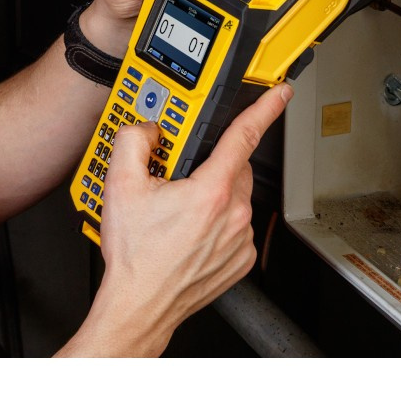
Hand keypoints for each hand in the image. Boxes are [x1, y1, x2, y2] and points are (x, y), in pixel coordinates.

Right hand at [76, 82, 291, 356]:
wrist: (139, 306)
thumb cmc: (135, 257)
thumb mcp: (120, 186)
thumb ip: (134, 141)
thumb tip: (149, 129)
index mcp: (210, 191)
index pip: (245, 136)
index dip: (266, 108)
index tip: (280, 93)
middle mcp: (233, 215)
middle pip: (235, 167)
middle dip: (211, 163)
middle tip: (179, 175)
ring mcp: (240, 239)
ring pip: (236, 197)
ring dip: (214, 195)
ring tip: (179, 212)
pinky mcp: (241, 259)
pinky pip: (237, 226)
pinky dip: (219, 222)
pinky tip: (191, 232)